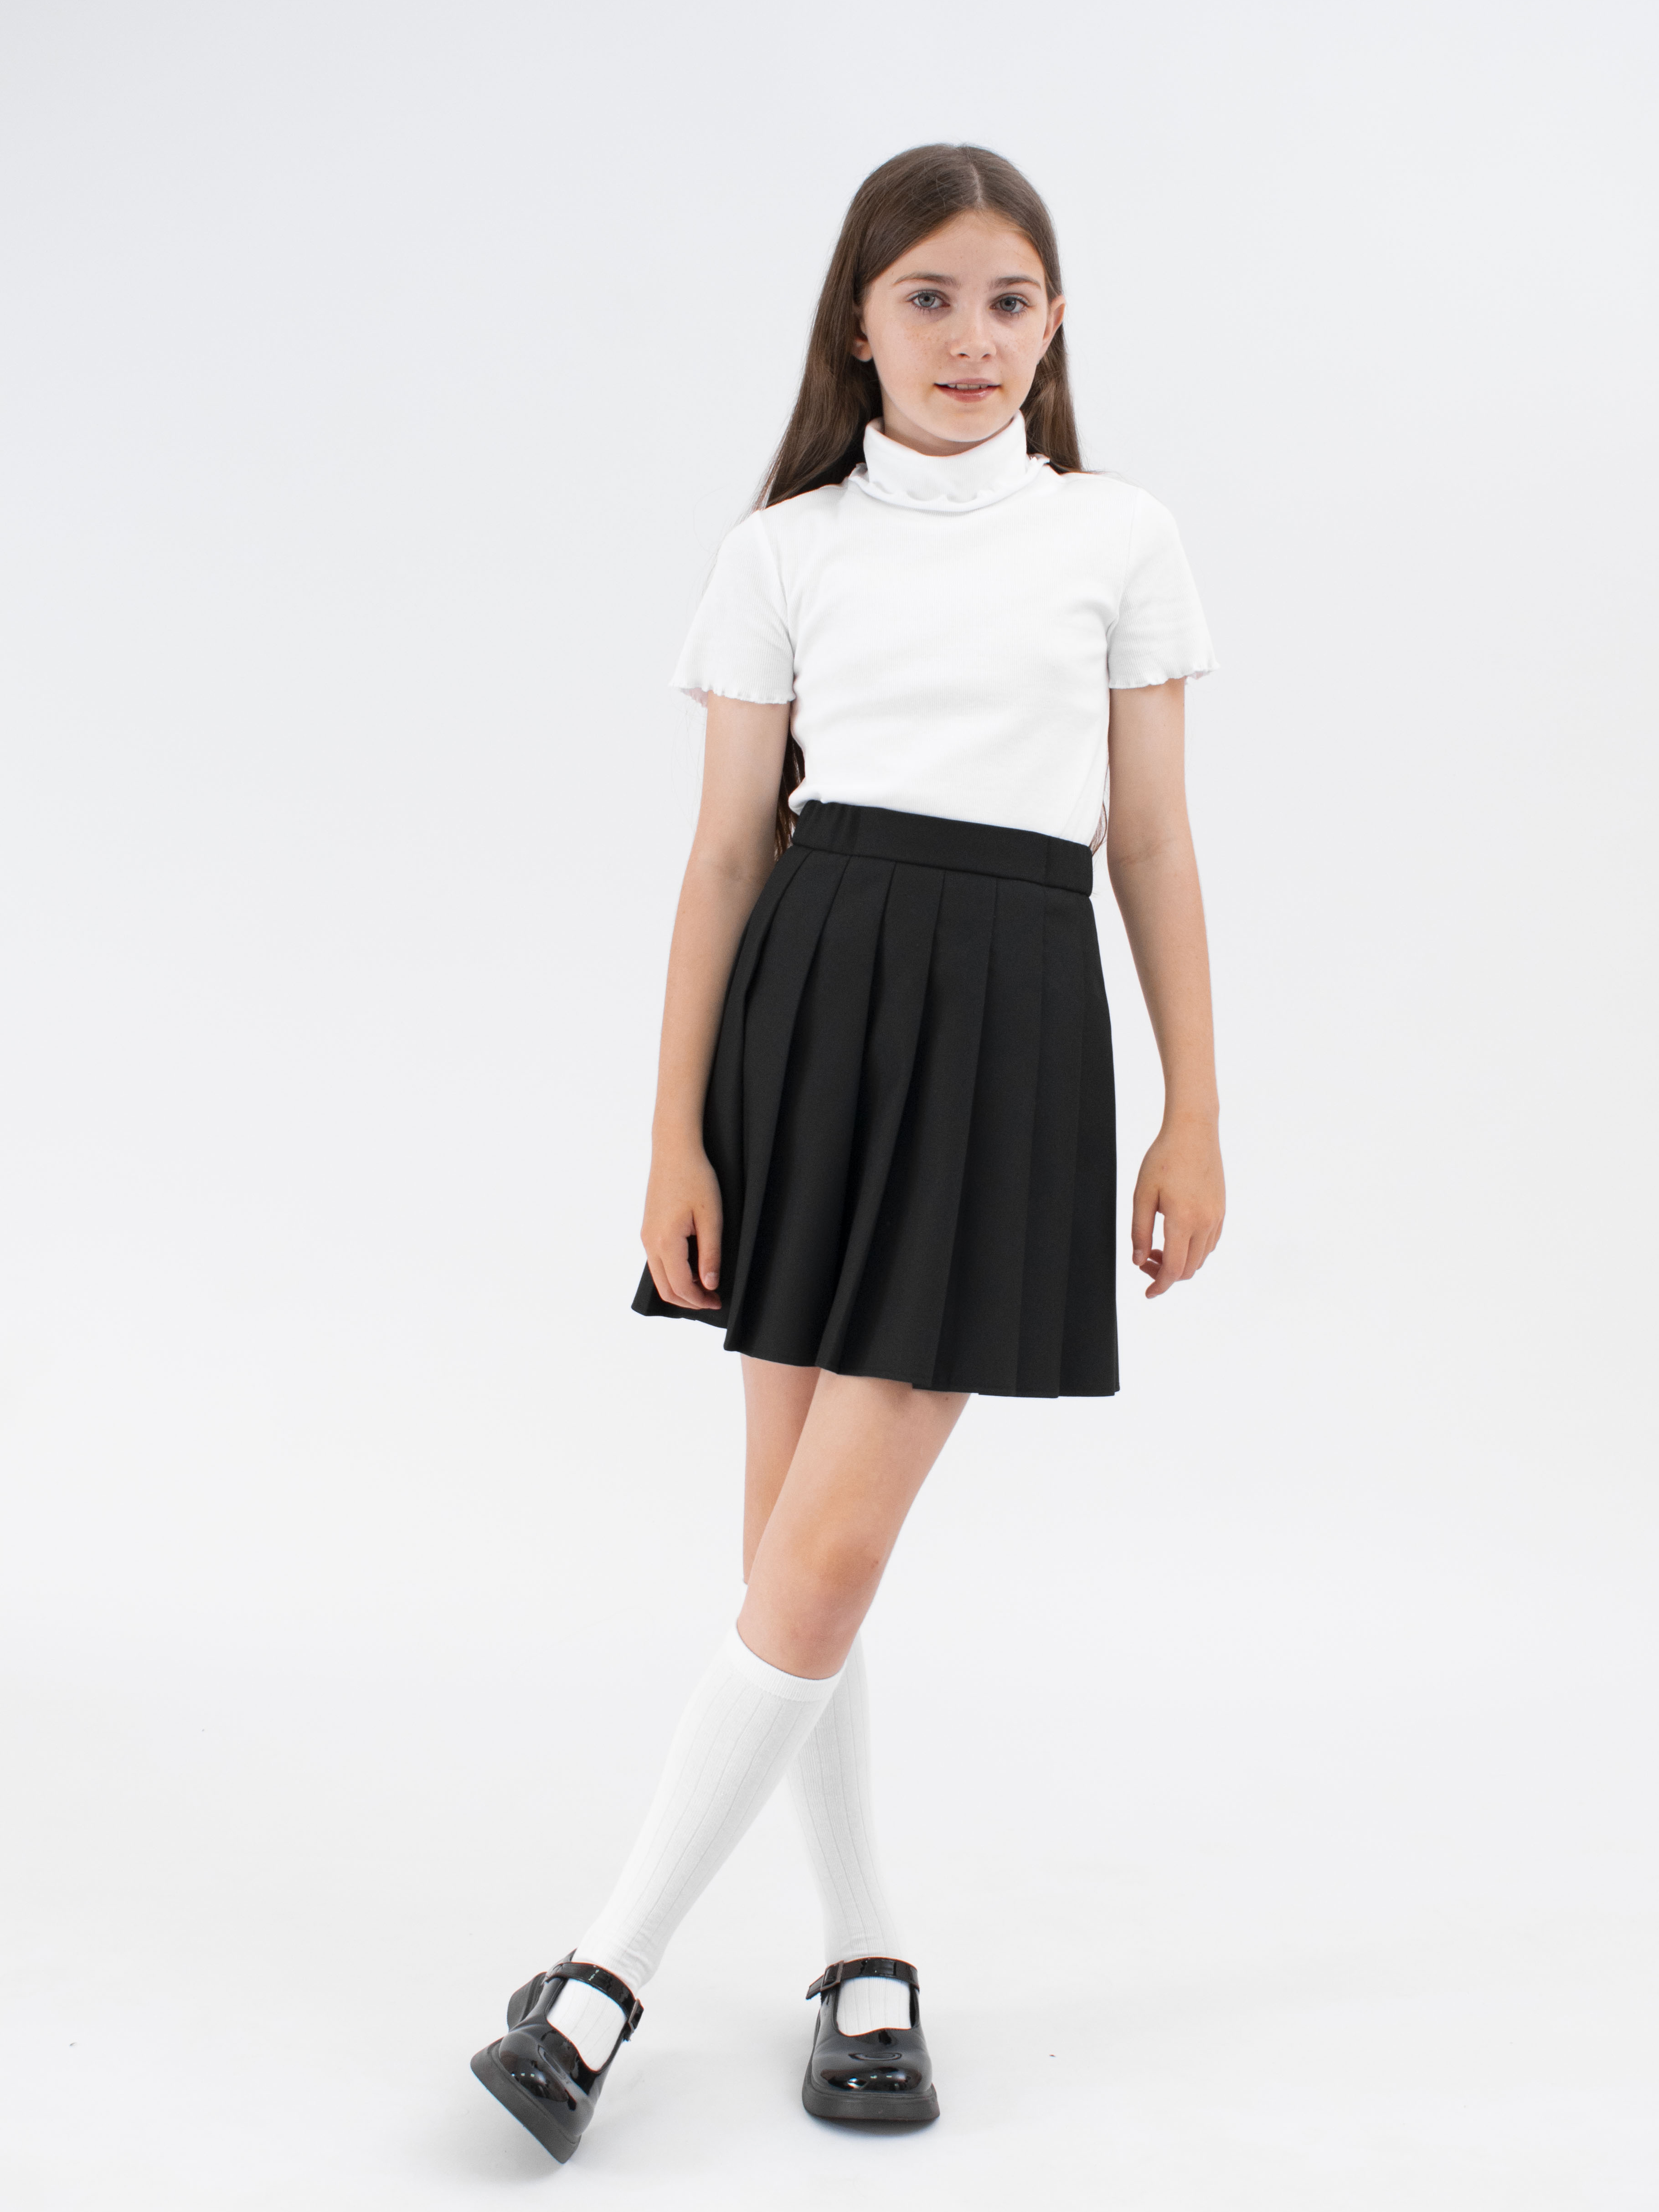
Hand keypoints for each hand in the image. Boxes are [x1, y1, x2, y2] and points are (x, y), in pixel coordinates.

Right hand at [642, 1138, 723, 1308]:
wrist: (674, 1151)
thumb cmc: (696, 1179)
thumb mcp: (711, 1217)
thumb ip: (710, 1254)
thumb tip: (709, 1285)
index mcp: (665, 1241)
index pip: (681, 1286)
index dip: (700, 1300)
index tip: (718, 1300)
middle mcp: (650, 1243)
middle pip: (665, 1289)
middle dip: (689, 1300)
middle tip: (713, 1299)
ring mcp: (646, 1236)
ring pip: (659, 1277)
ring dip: (681, 1287)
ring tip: (706, 1284)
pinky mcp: (648, 1229)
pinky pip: (658, 1262)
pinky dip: (674, 1272)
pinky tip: (693, 1265)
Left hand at [1131, 1118, 1224, 1298]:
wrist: (1193, 1132)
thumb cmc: (1164, 1159)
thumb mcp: (1142, 1194)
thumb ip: (1139, 1230)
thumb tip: (1138, 1260)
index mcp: (1183, 1220)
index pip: (1173, 1268)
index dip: (1159, 1286)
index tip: (1148, 1294)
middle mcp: (1205, 1223)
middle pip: (1188, 1269)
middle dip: (1165, 1274)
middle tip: (1145, 1259)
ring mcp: (1216, 1217)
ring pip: (1200, 1259)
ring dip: (1179, 1262)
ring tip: (1156, 1246)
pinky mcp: (1221, 1210)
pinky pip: (1210, 1244)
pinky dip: (1192, 1251)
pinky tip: (1176, 1237)